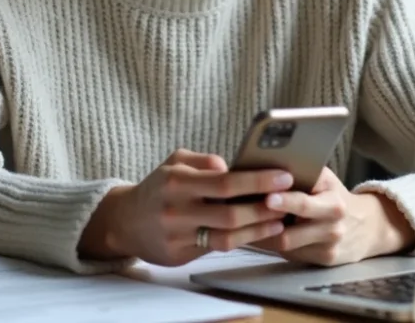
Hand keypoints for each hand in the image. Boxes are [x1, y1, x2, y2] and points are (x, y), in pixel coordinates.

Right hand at [80, 149, 293, 265]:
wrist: (124, 220)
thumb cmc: (159, 186)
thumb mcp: (175, 162)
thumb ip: (205, 161)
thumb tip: (235, 166)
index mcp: (176, 181)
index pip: (225, 182)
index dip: (257, 181)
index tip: (283, 176)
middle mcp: (176, 210)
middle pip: (230, 213)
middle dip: (264, 206)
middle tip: (290, 199)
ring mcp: (178, 236)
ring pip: (227, 237)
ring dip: (258, 229)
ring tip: (280, 219)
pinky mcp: (180, 255)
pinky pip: (217, 249)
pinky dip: (242, 240)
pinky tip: (259, 232)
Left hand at [252, 168, 414, 265]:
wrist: (366, 226)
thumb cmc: (333, 197)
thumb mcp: (325, 180)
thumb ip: (305, 174)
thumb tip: (268, 169)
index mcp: (332, 197)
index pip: (305, 201)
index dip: (286, 200)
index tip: (268, 196)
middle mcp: (333, 220)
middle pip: (296, 227)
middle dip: (273, 218)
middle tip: (253, 213)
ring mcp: (330, 242)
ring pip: (288, 242)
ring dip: (265, 232)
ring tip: (248, 222)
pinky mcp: (325, 259)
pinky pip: (291, 253)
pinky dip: (273, 244)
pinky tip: (263, 235)